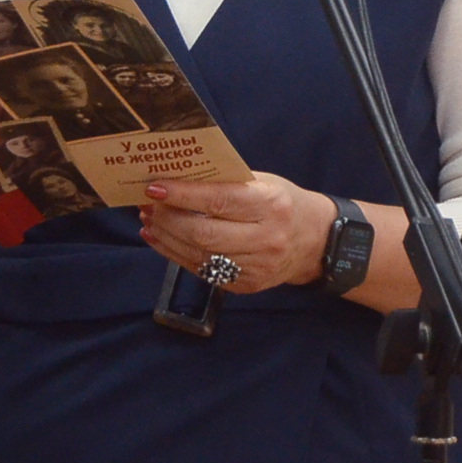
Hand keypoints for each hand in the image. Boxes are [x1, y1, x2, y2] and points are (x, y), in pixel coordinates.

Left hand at [139, 173, 336, 294]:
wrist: (314, 241)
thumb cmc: (281, 202)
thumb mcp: (262, 182)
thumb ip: (225, 181)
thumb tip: (176, 177)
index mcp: (270, 205)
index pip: (218, 201)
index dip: (182, 195)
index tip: (154, 187)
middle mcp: (266, 239)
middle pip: (204, 234)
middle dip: (168, 219)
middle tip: (147, 204)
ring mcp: (256, 267)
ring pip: (199, 255)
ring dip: (166, 237)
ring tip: (149, 219)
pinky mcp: (246, 286)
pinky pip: (202, 271)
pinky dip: (176, 254)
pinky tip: (160, 239)